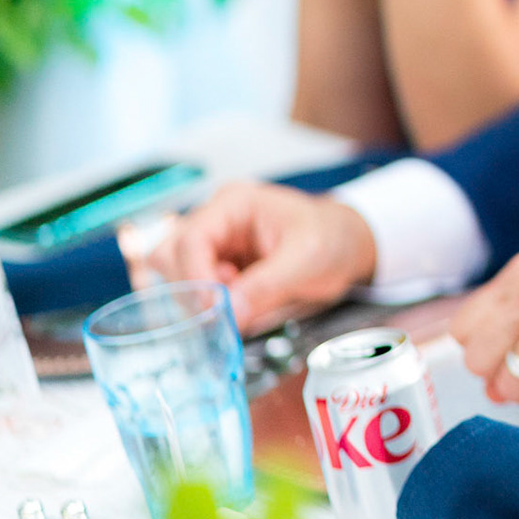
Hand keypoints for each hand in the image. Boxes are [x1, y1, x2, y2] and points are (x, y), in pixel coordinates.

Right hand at [145, 181, 377, 332]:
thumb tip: (230, 315)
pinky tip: (240, 304)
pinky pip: (194, 291)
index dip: (196, 278)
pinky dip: (209, 306)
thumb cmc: (332, 239)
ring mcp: (214, 244)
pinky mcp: (217, 269)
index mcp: (235, 204)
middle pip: (171, 255)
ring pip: (175, 275)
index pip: (192, 239)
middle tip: (228, 308)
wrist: (347, 246)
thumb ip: (268, 286)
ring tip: (241, 300)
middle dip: (193, 288)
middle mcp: (216, 220)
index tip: (213, 310)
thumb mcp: (308, 261)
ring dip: (199, 298)